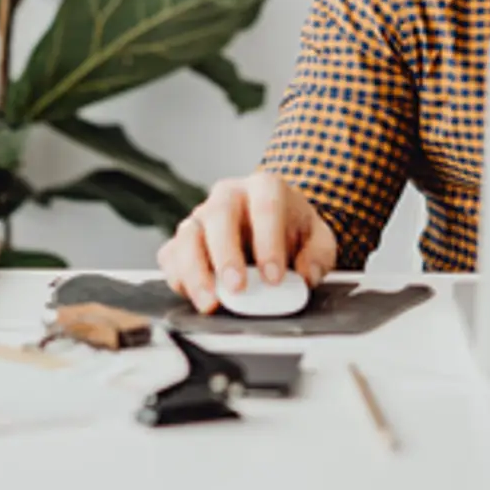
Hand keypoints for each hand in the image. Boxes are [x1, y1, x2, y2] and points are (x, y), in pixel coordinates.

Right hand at [157, 172, 338, 312]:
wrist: (273, 225)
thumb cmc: (292, 229)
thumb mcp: (318, 238)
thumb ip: (318, 255)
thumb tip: (305, 275)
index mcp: (264, 187)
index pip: (265, 207)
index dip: (269, 243)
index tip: (274, 277)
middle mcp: (228, 196)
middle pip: (219, 216)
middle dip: (226, 255)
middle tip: (236, 287)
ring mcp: (202, 216)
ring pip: (188, 236)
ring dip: (196, 272)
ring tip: (211, 302)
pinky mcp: (184, 240)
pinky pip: (171, 256)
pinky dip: (179, 278)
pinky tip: (195, 296)